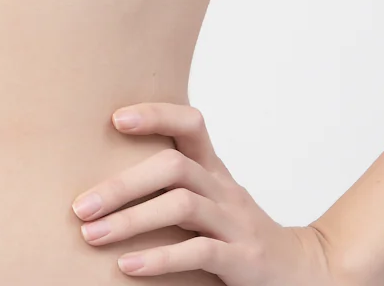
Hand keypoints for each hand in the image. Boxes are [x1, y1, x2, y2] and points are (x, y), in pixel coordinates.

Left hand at [70, 101, 339, 281]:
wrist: (302, 272)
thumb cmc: (238, 235)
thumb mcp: (210, 203)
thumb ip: (173, 187)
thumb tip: (102, 183)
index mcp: (215, 170)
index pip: (191, 123)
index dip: (156, 114)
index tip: (115, 118)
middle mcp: (225, 189)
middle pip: (174, 166)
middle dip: (123, 184)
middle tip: (81, 206)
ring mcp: (236, 223)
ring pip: (182, 205)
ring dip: (132, 220)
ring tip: (93, 235)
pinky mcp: (243, 259)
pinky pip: (199, 252)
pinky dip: (160, 257)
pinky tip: (128, 265)